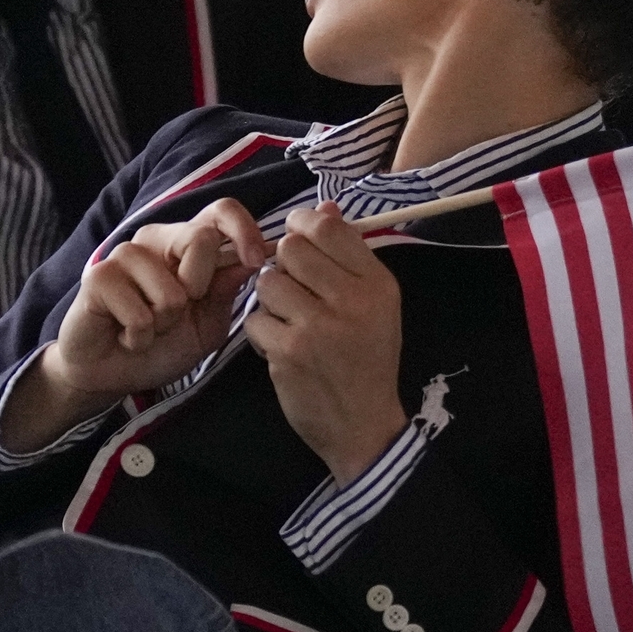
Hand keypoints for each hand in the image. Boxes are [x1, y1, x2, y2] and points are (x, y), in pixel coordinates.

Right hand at [16, 202, 262, 443]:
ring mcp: (124, 255)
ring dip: (164, 323)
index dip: (244, 230)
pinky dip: (139, 336)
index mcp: (187, 244)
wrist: (111, 375)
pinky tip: (126, 336)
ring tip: (147, 328)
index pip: (221, 211)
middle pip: (200, 238)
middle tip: (176, 314)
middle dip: (199, 288)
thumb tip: (251, 261)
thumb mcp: (207, 325)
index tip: (256, 261)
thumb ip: (225, 292)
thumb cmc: (160, 347)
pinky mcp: (98, 276)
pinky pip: (138, 313)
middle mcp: (157, 240)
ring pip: (170, 289)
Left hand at [244, 203, 408, 481]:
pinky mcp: (288, 351)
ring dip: (270, 300)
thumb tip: (323, 207)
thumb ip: (349, 257)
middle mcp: (351, 299)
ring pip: (267, 282)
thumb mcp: (374, 306)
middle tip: (293, 288)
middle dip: (282, 265)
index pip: (329, 228)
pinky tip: (281, 347)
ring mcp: (317, 326)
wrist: (363, 424)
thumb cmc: (367, 360)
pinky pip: (255, 320)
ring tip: (288, 320)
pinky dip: (262, 333)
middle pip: (291, 249)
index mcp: (377, 283)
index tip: (296, 239)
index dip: (303, 226)